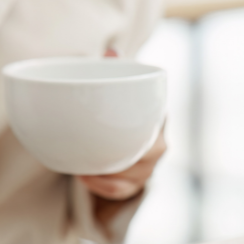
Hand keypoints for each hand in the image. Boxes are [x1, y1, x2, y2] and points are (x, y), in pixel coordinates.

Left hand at [76, 47, 166, 230]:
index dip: (143, 124)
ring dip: (111, 173)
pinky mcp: (135, 184)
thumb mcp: (112, 87)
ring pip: (138, 174)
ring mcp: (149, 166)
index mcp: (156, 114)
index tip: (119, 124)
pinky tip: (85, 177)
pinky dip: (103, 187)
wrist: (114, 137)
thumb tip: (112, 51)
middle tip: (95, 149)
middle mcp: (158, 141)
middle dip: (126, 154)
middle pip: (155, 152)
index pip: (160, 119)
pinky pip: (124, 191)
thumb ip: (112, 70)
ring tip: (83, 166)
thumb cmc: (115, 108)